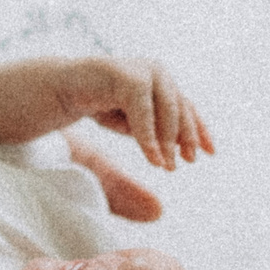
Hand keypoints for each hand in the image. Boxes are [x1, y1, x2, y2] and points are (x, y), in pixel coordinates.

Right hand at [0, 57, 212, 169]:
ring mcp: (81, 71)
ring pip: (150, 74)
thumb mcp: (74, 166)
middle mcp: (93, 73)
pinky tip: (152, 156)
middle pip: (161, 75)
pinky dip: (147, 120)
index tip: (205, 150)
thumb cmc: (7, 142)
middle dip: (185, 115)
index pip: (158, 89)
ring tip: (170, 159)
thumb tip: (162, 211)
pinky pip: (127, 85)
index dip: (187, 115)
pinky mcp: (69, 76)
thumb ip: (116, 185)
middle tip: (191, 157)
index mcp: (97, 89)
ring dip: (169, 114)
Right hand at [55, 56, 213, 171]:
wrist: (59, 90)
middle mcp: (156, 72)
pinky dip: (149, 135)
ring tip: (166, 165)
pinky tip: (153, 157)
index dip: (199, 129)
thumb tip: (161, 199)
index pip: (187, 106)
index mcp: (161, 82)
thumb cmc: (97, 108)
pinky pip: (144, 109)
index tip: (210, 152)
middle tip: (183, 164)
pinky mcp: (126, 75)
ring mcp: (142, 70)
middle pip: (181, 108)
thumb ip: (147, 151)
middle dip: (184, 139)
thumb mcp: (129, 133)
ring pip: (167, 109)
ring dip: (168, 141)